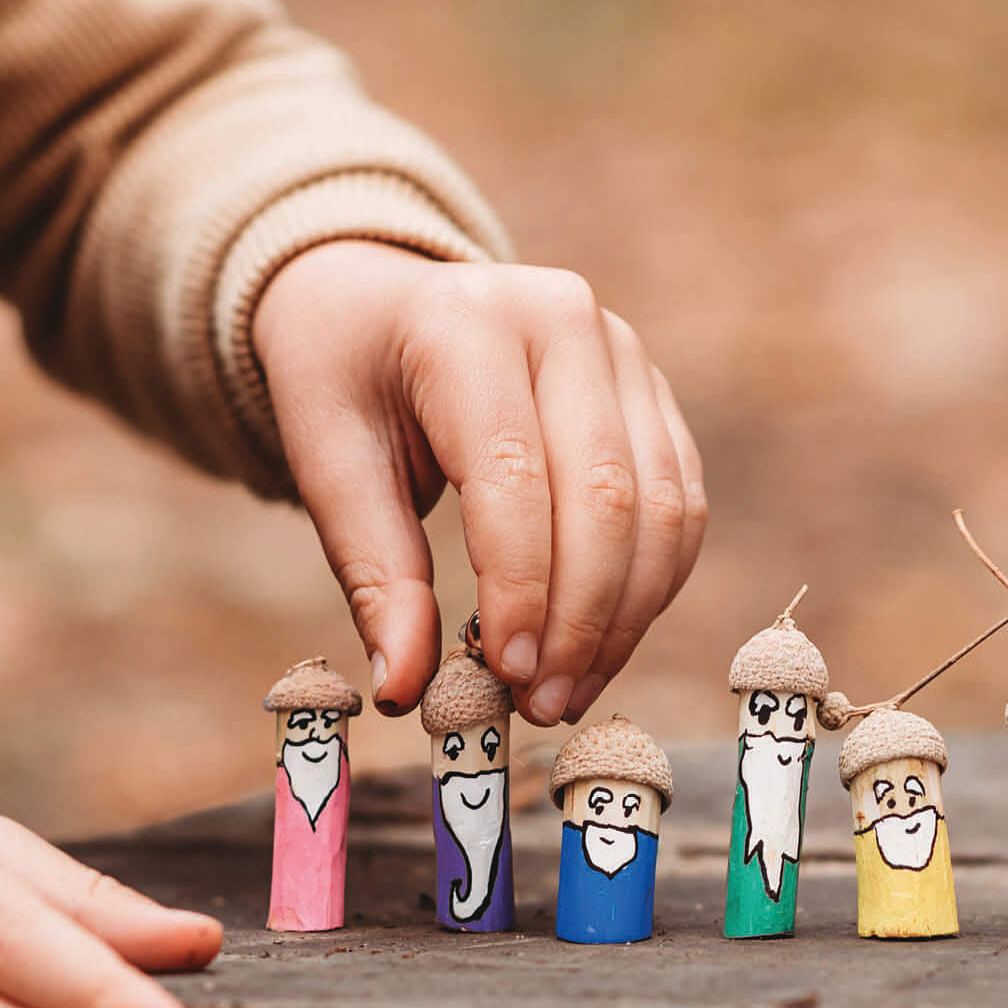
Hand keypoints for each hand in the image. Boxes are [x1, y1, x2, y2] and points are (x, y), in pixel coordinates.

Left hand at [252, 243, 708, 725]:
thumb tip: (407, 689)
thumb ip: (374, 574)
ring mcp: (622, 350)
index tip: (507, 674)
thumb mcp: (327, 463)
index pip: (515, 473)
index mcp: (468, 321)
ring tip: (570, 691)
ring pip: (661, 505)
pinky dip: (651, 586)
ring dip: (626, 617)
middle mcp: (563, 318)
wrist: (377, 303)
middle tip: (541, 704)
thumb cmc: (344, 381)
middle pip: (606, 493)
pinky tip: (602, 645)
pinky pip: (680, 501)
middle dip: (582, 617)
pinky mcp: (652, 389)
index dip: (522, 585)